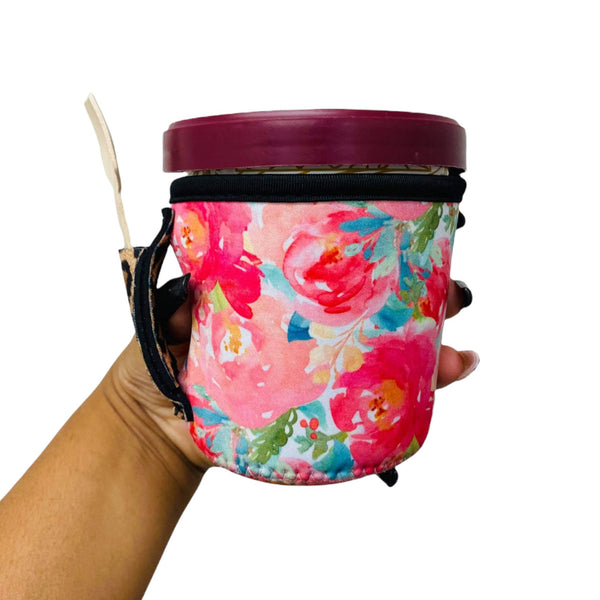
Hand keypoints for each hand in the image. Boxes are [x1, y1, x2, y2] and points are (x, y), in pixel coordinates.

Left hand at [105, 277, 477, 470]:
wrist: (151, 432)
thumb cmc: (156, 368)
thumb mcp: (171, 314)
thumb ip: (189, 290)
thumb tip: (210, 266)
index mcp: (282, 308)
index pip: (338, 280)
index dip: (375, 264)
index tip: (412, 243)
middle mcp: (308, 341)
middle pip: (377, 317)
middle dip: (425, 304)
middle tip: (456, 296)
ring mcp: (316, 381)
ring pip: (385, 364)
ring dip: (431, 355)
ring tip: (460, 355)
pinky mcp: (317, 419)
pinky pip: (369, 412)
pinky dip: (410, 402)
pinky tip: (441, 384)